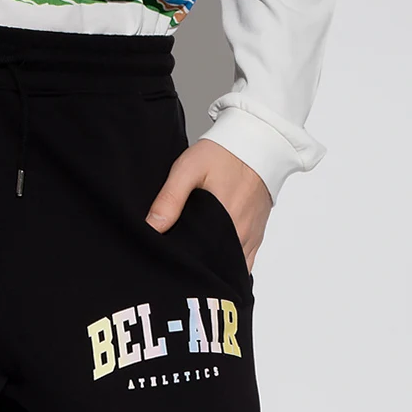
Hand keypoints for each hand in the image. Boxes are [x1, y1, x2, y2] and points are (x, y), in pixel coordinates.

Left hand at [145, 138, 271, 274]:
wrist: (258, 141)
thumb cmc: (224, 153)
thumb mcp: (188, 169)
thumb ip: (170, 198)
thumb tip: (153, 226)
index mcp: (223, 224)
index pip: (201, 262)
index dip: (186, 268)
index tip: (171, 268)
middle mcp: (240, 236)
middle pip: (215, 267)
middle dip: (198, 270)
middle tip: (179, 267)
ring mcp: (251, 237)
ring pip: (230, 267)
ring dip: (214, 268)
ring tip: (195, 265)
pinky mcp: (257, 234)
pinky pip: (244, 261)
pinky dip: (229, 265)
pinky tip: (215, 262)